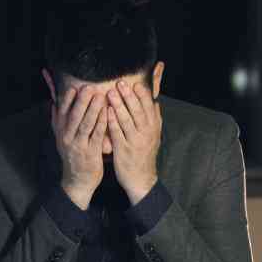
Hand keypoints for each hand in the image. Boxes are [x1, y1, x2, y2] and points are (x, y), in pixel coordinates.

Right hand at [52, 86, 108, 209]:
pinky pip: (97, 135)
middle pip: (74, 116)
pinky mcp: (91, 152)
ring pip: (86, 124)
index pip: (62, 112)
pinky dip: (102, 123)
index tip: (74, 87)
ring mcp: (79, 145)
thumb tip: (53, 103)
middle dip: (81, 101)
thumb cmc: (73, 155)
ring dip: (93, 109)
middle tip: (89, 87)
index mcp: (60, 132)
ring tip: (100, 96)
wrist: (77, 180)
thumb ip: (58, 121)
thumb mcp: (61, 138)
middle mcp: (67, 138)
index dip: (67, 100)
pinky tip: (108, 113)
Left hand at [107, 81, 161, 204]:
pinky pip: (117, 133)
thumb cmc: (145, 154)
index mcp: (154, 128)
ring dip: (119, 106)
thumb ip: (155, 119)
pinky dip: (112, 122)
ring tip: (110, 93)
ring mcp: (135, 142)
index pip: (149, 107)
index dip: (142, 95)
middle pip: (138, 111)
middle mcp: (146, 133)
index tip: (135, 83)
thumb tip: (155, 101)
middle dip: (129, 96)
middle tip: (120, 82)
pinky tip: (106, 112)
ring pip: (127, 121)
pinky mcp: (123, 150)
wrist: (142, 179)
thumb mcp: (154, 136)